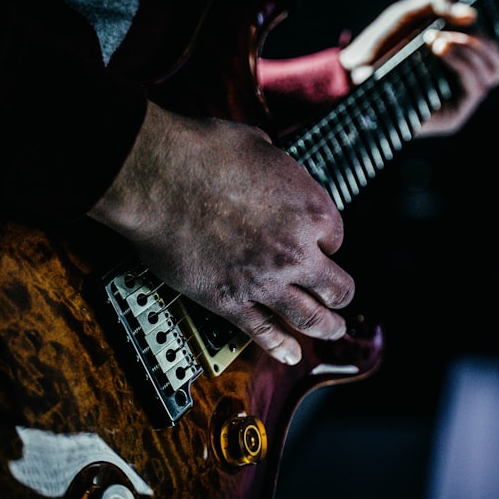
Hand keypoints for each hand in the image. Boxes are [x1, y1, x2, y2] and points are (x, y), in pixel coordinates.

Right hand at [87, 102, 353, 365]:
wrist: (159, 176)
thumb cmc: (203, 152)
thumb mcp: (258, 144)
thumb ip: (276, 166)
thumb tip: (271, 164)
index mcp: (311, 208)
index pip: (335, 236)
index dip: (324, 240)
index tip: (316, 242)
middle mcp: (297, 250)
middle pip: (336, 285)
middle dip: (339, 292)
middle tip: (339, 297)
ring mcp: (265, 280)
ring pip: (309, 317)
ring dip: (326, 327)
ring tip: (333, 331)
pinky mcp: (229, 301)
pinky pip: (262, 332)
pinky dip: (279, 346)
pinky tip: (290, 354)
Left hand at [339, 0, 498, 136]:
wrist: (353, 73)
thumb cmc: (380, 45)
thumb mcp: (409, 13)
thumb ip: (439, 1)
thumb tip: (472, 15)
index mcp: (460, 60)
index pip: (494, 52)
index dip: (487, 32)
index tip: (461, 16)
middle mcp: (462, 82)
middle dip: (482, 40)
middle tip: (449, 30)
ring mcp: (458, 99)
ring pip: (492, 73)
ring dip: (470, 47)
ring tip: (435, 39)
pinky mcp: (452, 116)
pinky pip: (476, 87)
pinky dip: (463, 61)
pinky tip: (439, 47)